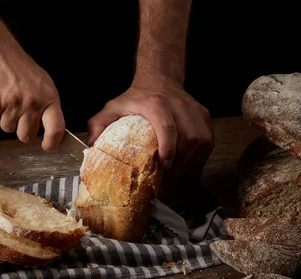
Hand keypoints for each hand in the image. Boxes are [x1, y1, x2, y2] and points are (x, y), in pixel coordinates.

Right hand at [0, 45, 64, 149]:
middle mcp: (31, 103)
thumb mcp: (43, 84)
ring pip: (8, 129)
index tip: (48, 146)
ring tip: (7, 97)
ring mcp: (11, 104)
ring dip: (6, 118)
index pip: (56, 128)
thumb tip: (47, 130)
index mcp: (48, 98)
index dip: (52, 142)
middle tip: (19, 113)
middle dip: (21, 130)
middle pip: (26, 136)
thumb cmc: (20, 68)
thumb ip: (47, 107)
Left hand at [87, 78, 212, 173]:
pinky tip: (189, 163)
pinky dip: (200, 156)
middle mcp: (179, 105)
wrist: (160, 79)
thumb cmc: (137, 98)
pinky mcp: (204, 116)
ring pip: (202, 141)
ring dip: (191, 161)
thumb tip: (92, 145)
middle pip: (188, 138)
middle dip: (180, 162)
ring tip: (178, 172)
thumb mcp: (114, 106)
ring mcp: (194, 111)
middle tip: (168, 177)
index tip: (164, 165)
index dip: (168, 148)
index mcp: (156, 104)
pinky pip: (208, 141)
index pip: (167, 127)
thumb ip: (99, 124)